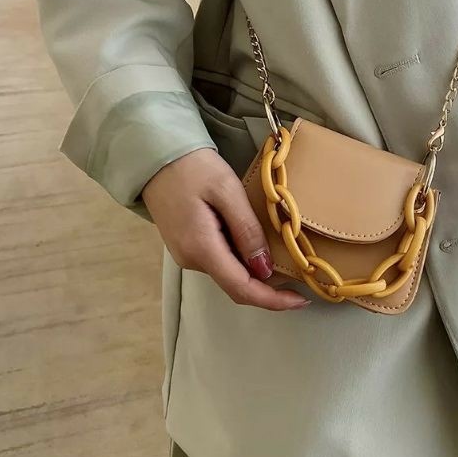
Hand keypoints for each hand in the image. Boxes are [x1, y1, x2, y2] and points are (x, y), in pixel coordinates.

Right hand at [142, 148, 309, 310]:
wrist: (156, 156)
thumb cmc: (194, 167)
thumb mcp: (227, 191)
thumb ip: (247, 230)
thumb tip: (264, 269)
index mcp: (201, 248)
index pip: (241, 289)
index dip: (273, 300)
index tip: (301, 300)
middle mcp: (191, 259)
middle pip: (236, 285)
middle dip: (268, 289)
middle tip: (300, 281)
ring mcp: (186, 254)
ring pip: (229, 273)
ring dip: (256, 272)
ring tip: (283, 257)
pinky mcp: (186, 245)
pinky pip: (220, 260)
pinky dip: (242, 260)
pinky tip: (257, 245)